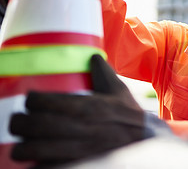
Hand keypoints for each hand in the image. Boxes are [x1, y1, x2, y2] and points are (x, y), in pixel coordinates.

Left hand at [9, 54, 170, 165]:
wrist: (144, 140)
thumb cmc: (129, 114)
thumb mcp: (120, 91)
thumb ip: (105, 73)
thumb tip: (93, 55)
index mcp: (91, 108)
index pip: (51, 103)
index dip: (34, 101)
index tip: (30, 99)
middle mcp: (84, 129)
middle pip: (39, 126)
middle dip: (21, 123)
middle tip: (17, 121)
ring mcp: (81, 150)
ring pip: (39, 150)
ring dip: (23, 147)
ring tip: (21, 142)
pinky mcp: (80, 164)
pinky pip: (51, 166)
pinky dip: (38, 164)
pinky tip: (36, 159)